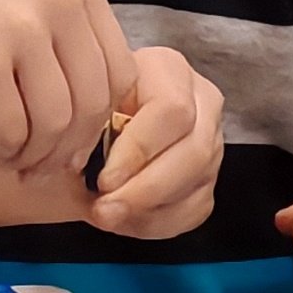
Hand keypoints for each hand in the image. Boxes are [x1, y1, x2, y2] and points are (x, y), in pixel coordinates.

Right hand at [0, 0, 133, 178]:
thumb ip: (58, 37)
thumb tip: (85, 120)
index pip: (119, 74)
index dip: (97, 121)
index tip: (69, 142)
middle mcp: (59, 0)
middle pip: (93, 105)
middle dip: (68, 150)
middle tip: (37, 165)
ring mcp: (20, 28)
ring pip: (56, 125)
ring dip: (33, 156)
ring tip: (7, 155)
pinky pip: (11, 131)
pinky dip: (1, 150)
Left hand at [79, 48, 224, 238]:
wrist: (92, 124)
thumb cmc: (82, 109)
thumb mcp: (80, 104)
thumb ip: (84, 127)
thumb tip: (80, 166)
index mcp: (167, 69)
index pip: (171, 110)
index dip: (138, 151)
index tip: (102, 179)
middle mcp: (201, 101)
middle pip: (194, 152)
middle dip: (145, 190)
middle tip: (104, 211)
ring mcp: (212, 141)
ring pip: (197, 184)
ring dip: (148, 210)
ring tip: (107, 217)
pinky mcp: (208, 178)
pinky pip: (195, 209)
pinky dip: (158, 223)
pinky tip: (125, 221)